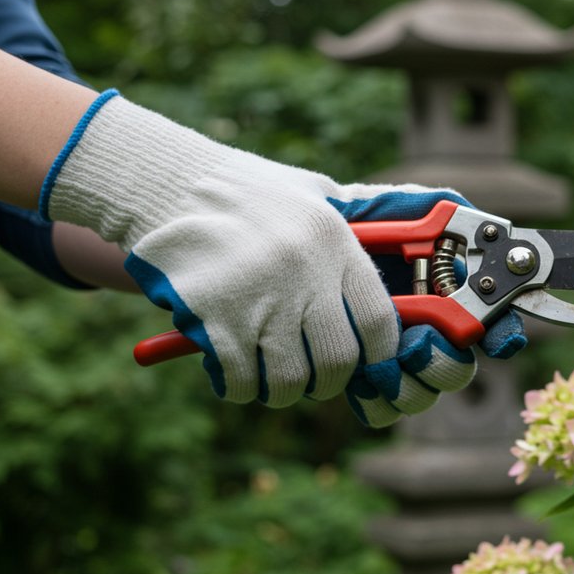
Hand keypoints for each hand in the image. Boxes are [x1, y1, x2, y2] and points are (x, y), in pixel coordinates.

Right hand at [36, 91, 479, 422]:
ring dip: (283, 391)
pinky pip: (242, 380)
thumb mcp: (310, 193)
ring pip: (291, 379)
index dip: (379, 356)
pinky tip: (234, 375)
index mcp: (334, 241)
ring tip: (271, 379)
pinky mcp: (214, 318)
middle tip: (313, 378)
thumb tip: (407, 239)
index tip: (368, 366)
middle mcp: (304, 271)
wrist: (165, 183)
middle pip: (338, 360)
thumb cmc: (244, 192)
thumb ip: (352, 223)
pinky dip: (240, 388)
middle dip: (328, 381)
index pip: (379, 322)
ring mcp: (259, 296)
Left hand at [326, 185, 527, 420]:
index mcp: (441, 291)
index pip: (489, 321)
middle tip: (415, 343)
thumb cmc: (335, 220)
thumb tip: (491, 230)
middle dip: (443, 362)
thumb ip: (434, 210)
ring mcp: (392, 358)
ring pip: (424, 394)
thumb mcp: (386, 206)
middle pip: (459, 368)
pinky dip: (377, 401)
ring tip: (380, 364)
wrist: (279, 242)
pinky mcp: (359, 379)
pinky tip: (359, 379)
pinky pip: (383, 410)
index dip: (501, 334)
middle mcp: (425, 328)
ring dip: (410, 385)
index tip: (496, 339)